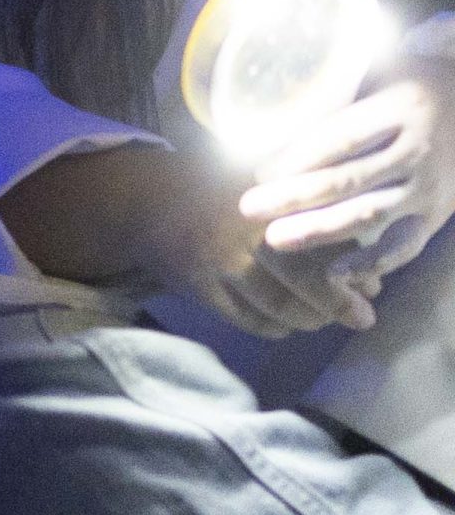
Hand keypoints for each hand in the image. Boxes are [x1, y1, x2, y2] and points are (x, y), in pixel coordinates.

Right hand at [0, 143, 366, 338]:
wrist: (144, 202)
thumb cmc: (215, 191)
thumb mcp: (263, 186)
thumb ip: (306, 212)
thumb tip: (359, 257)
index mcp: (270, 203)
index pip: (325, 243)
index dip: (353, 271)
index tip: (371, 287)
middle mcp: (247, 232)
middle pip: (307, 281)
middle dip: (339, 305)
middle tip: (360, 318)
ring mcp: (221, 263)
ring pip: (281, 307)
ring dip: (309, 319)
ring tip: (319, 319)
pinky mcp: (200, 287)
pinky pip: (250, 321)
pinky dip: (274, 328)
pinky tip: (283, 323)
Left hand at [238, 42, 454, 316]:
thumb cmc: (413, 82)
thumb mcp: (383, 68)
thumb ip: (339, 85)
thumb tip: (268, 99)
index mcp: (400, 108)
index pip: (342, 138)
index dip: (299, 158)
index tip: (258, 173)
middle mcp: (417, 150)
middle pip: (348, 179)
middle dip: (294, 197)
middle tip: (248, 208)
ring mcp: (429, 186)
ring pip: (369, 213)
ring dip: (320, 231)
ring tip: (274, 240)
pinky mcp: (436, 215)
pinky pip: (404, 245)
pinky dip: (371, 263)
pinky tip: (334, 274)